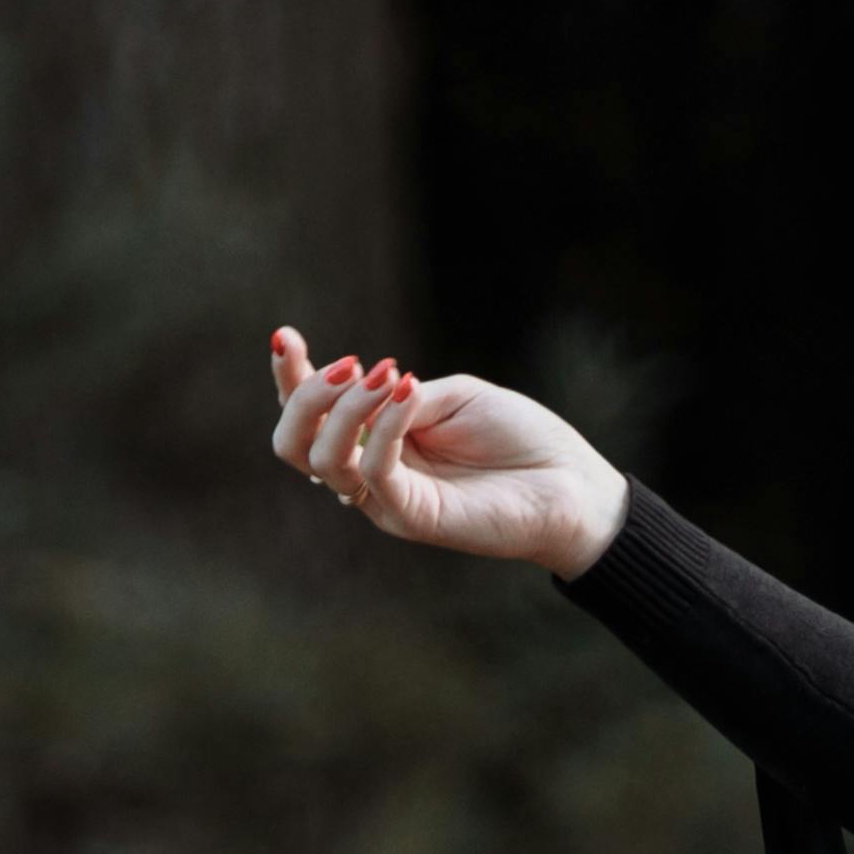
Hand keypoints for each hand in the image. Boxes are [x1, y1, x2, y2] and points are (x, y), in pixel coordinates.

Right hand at [266, 329, 629, 574]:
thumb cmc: (519, 438)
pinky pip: (375, 471)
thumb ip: (401, 396)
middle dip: (300, 396)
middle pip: (296, 444)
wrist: (570, 484)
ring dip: (344, 408)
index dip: (289, 378)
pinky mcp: (412, 518)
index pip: (311, 415)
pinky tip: (408, 391)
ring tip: (384, 372)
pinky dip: (384, 426)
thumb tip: (361, 389)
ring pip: (323, 460)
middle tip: (344, 363)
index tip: (283, 335)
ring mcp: (388, 499)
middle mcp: (372, 472)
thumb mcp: (453, 396)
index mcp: (377, 439)